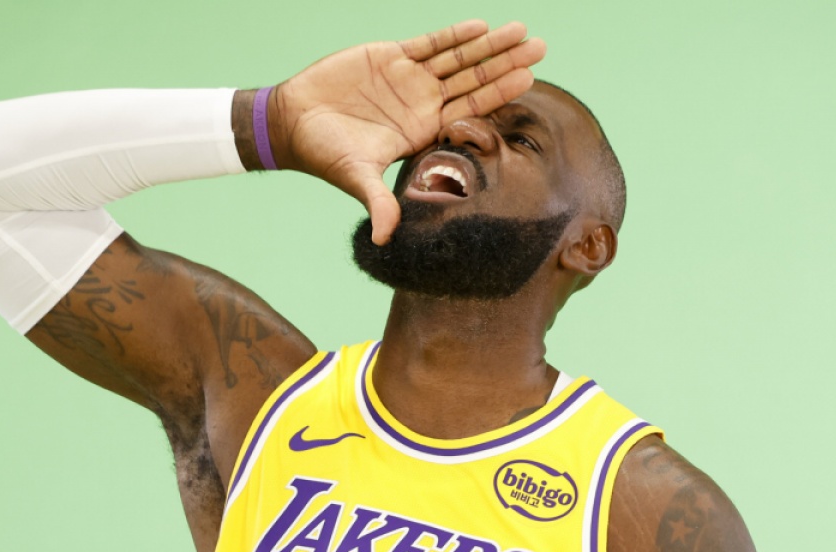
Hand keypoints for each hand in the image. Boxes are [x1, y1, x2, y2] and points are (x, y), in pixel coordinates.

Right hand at [273, 20, 545, 244]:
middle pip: (474, 81)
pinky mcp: (391, 57)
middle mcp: (424, 105)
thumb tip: (385, 239)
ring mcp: (409, 80)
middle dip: (506, 65)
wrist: (293, 122)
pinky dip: (454, 36)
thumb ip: (377, 201)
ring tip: (523, 31)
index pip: (471, 112)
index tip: (529, 80)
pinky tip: (481, 27)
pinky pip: (429, 44)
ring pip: (458, 58)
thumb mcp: (354, 177)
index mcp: (423, 132)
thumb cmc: (324, 154)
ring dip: (489, 45)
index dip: (499, 94)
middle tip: (542, 49)